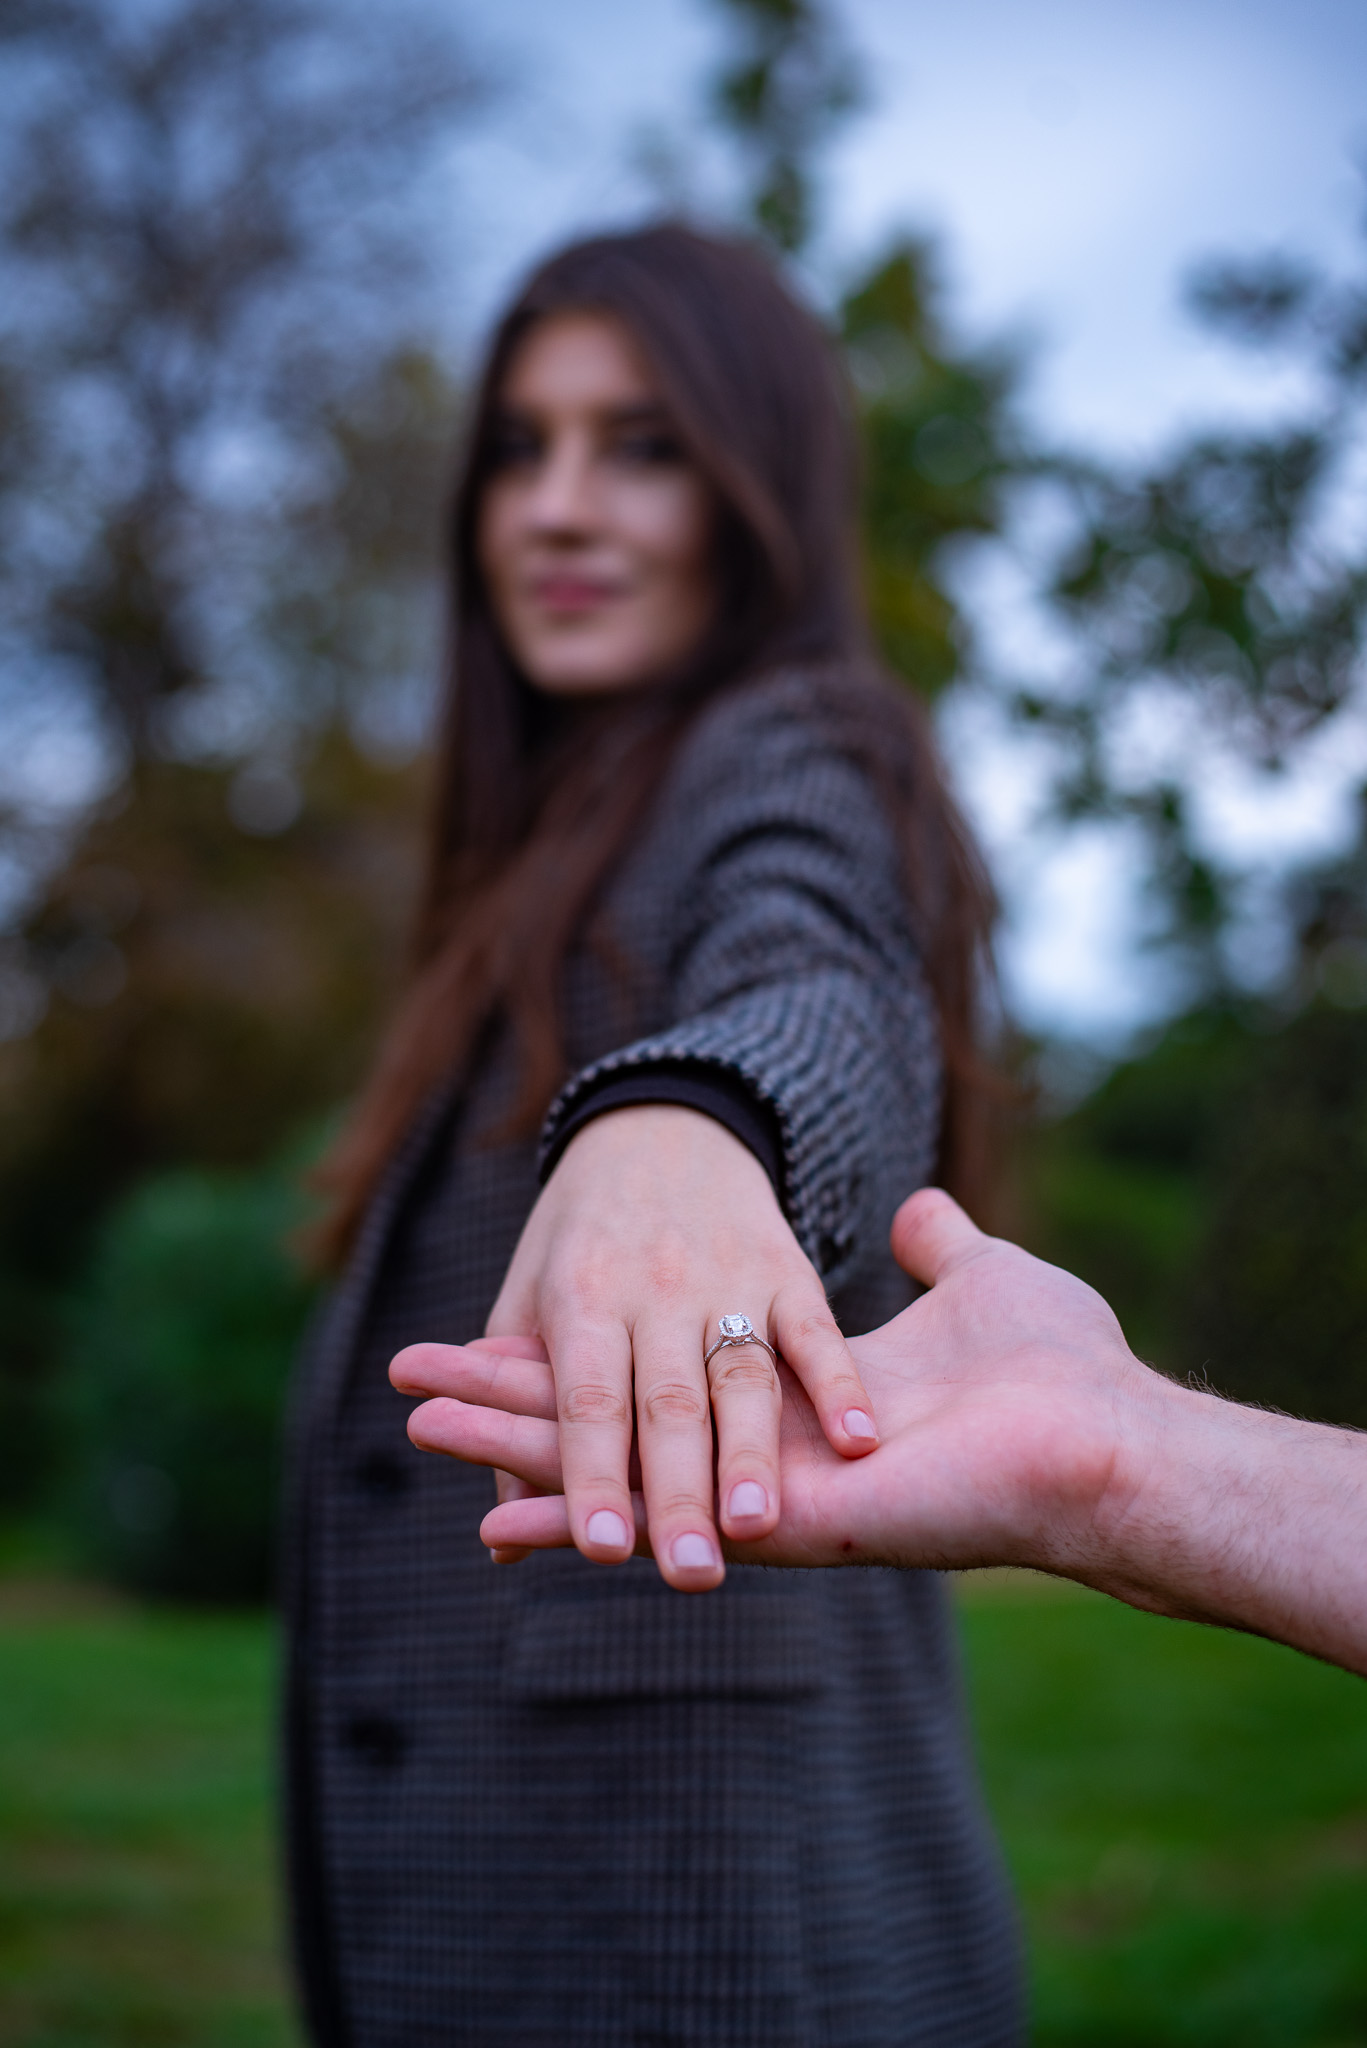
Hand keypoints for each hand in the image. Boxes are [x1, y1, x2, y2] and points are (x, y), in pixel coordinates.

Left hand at [392, 1104, 877, 1592]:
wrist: (660, 1124)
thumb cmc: (579, 1239)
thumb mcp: (530, 1303)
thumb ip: (520, 1422)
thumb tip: (494, 1540)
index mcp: (581, 1297)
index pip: (586, 1400)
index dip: (593, 1475)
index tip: (602, 1551)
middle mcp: (652, 1288)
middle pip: (667, 1403)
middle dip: (680, 1494)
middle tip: (692, 1576)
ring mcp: (726, 1278)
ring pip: (742, 1376)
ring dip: (752, 1453)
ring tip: (759, 1526)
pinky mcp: (787, 1268)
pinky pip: (816, 1330)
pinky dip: (838, 1383)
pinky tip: (858, 1440)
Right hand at [396, 1185, 1141, 1576]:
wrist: (1110, 1439)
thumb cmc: (1056, 1358)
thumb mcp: (984, 1276)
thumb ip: (940, 1250)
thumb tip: (920, 1211)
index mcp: (785, 1389)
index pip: (650, 1368)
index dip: (572, 1357)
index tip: (487, 1342)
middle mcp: (755, 1444)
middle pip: (602, 1416)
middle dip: (503, 1406)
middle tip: (408, 1398)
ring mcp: (759, 1482)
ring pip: (603, 1452)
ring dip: (504, 1439)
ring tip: (413, 1427)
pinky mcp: (781, 1517)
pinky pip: (660, 1499)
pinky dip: (566, 1501)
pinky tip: (489, 1511)